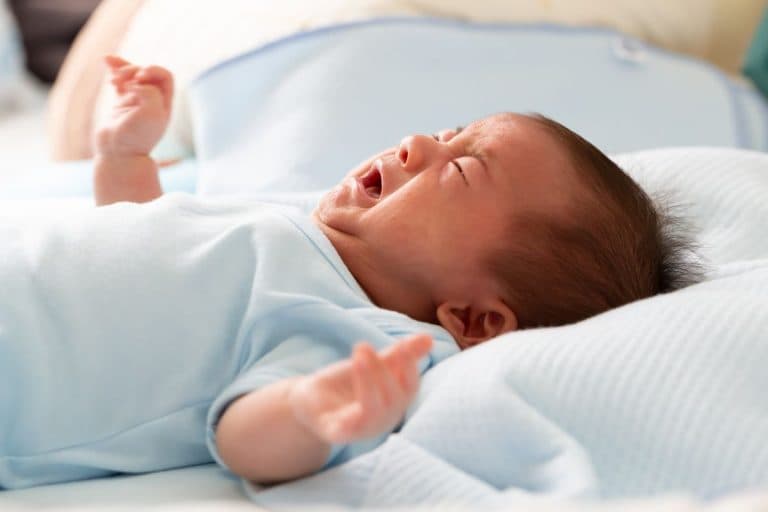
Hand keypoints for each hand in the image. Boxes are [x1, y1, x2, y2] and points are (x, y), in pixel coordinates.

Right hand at [95, 55, 172, 157]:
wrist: (117, 154)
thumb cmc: (136, 136)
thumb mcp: (152, 113)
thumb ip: (150, 92)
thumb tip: (135, 82)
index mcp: (164, 104)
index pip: (164, 76)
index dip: (152, 70)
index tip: (140, 78)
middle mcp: (153, 102)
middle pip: (147, 73)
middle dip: (133, 70)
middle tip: (122, 79)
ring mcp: (136, 102)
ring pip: (132, 75)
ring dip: (123, 69)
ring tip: (113, 79)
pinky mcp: (120, 104)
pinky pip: (120, 82)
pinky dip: (114, 69)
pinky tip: (106, 60)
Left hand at [289, 334, 432, 444]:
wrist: (310, 401)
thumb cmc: (347, 384)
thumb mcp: (373, 365)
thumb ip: (398, 354)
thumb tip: (429, 338)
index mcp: (395, 403)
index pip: (410, 387)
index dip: (409, 366)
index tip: (402, 345)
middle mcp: (383, 420)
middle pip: (394, 399)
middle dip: (382, 370)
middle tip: (363, 346)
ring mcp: (361, 430)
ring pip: (373, 411)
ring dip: (367, 382)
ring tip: (357, 358)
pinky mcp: (337, 434)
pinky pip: (347, 427)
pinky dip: (348, 414)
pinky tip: (342, 397)